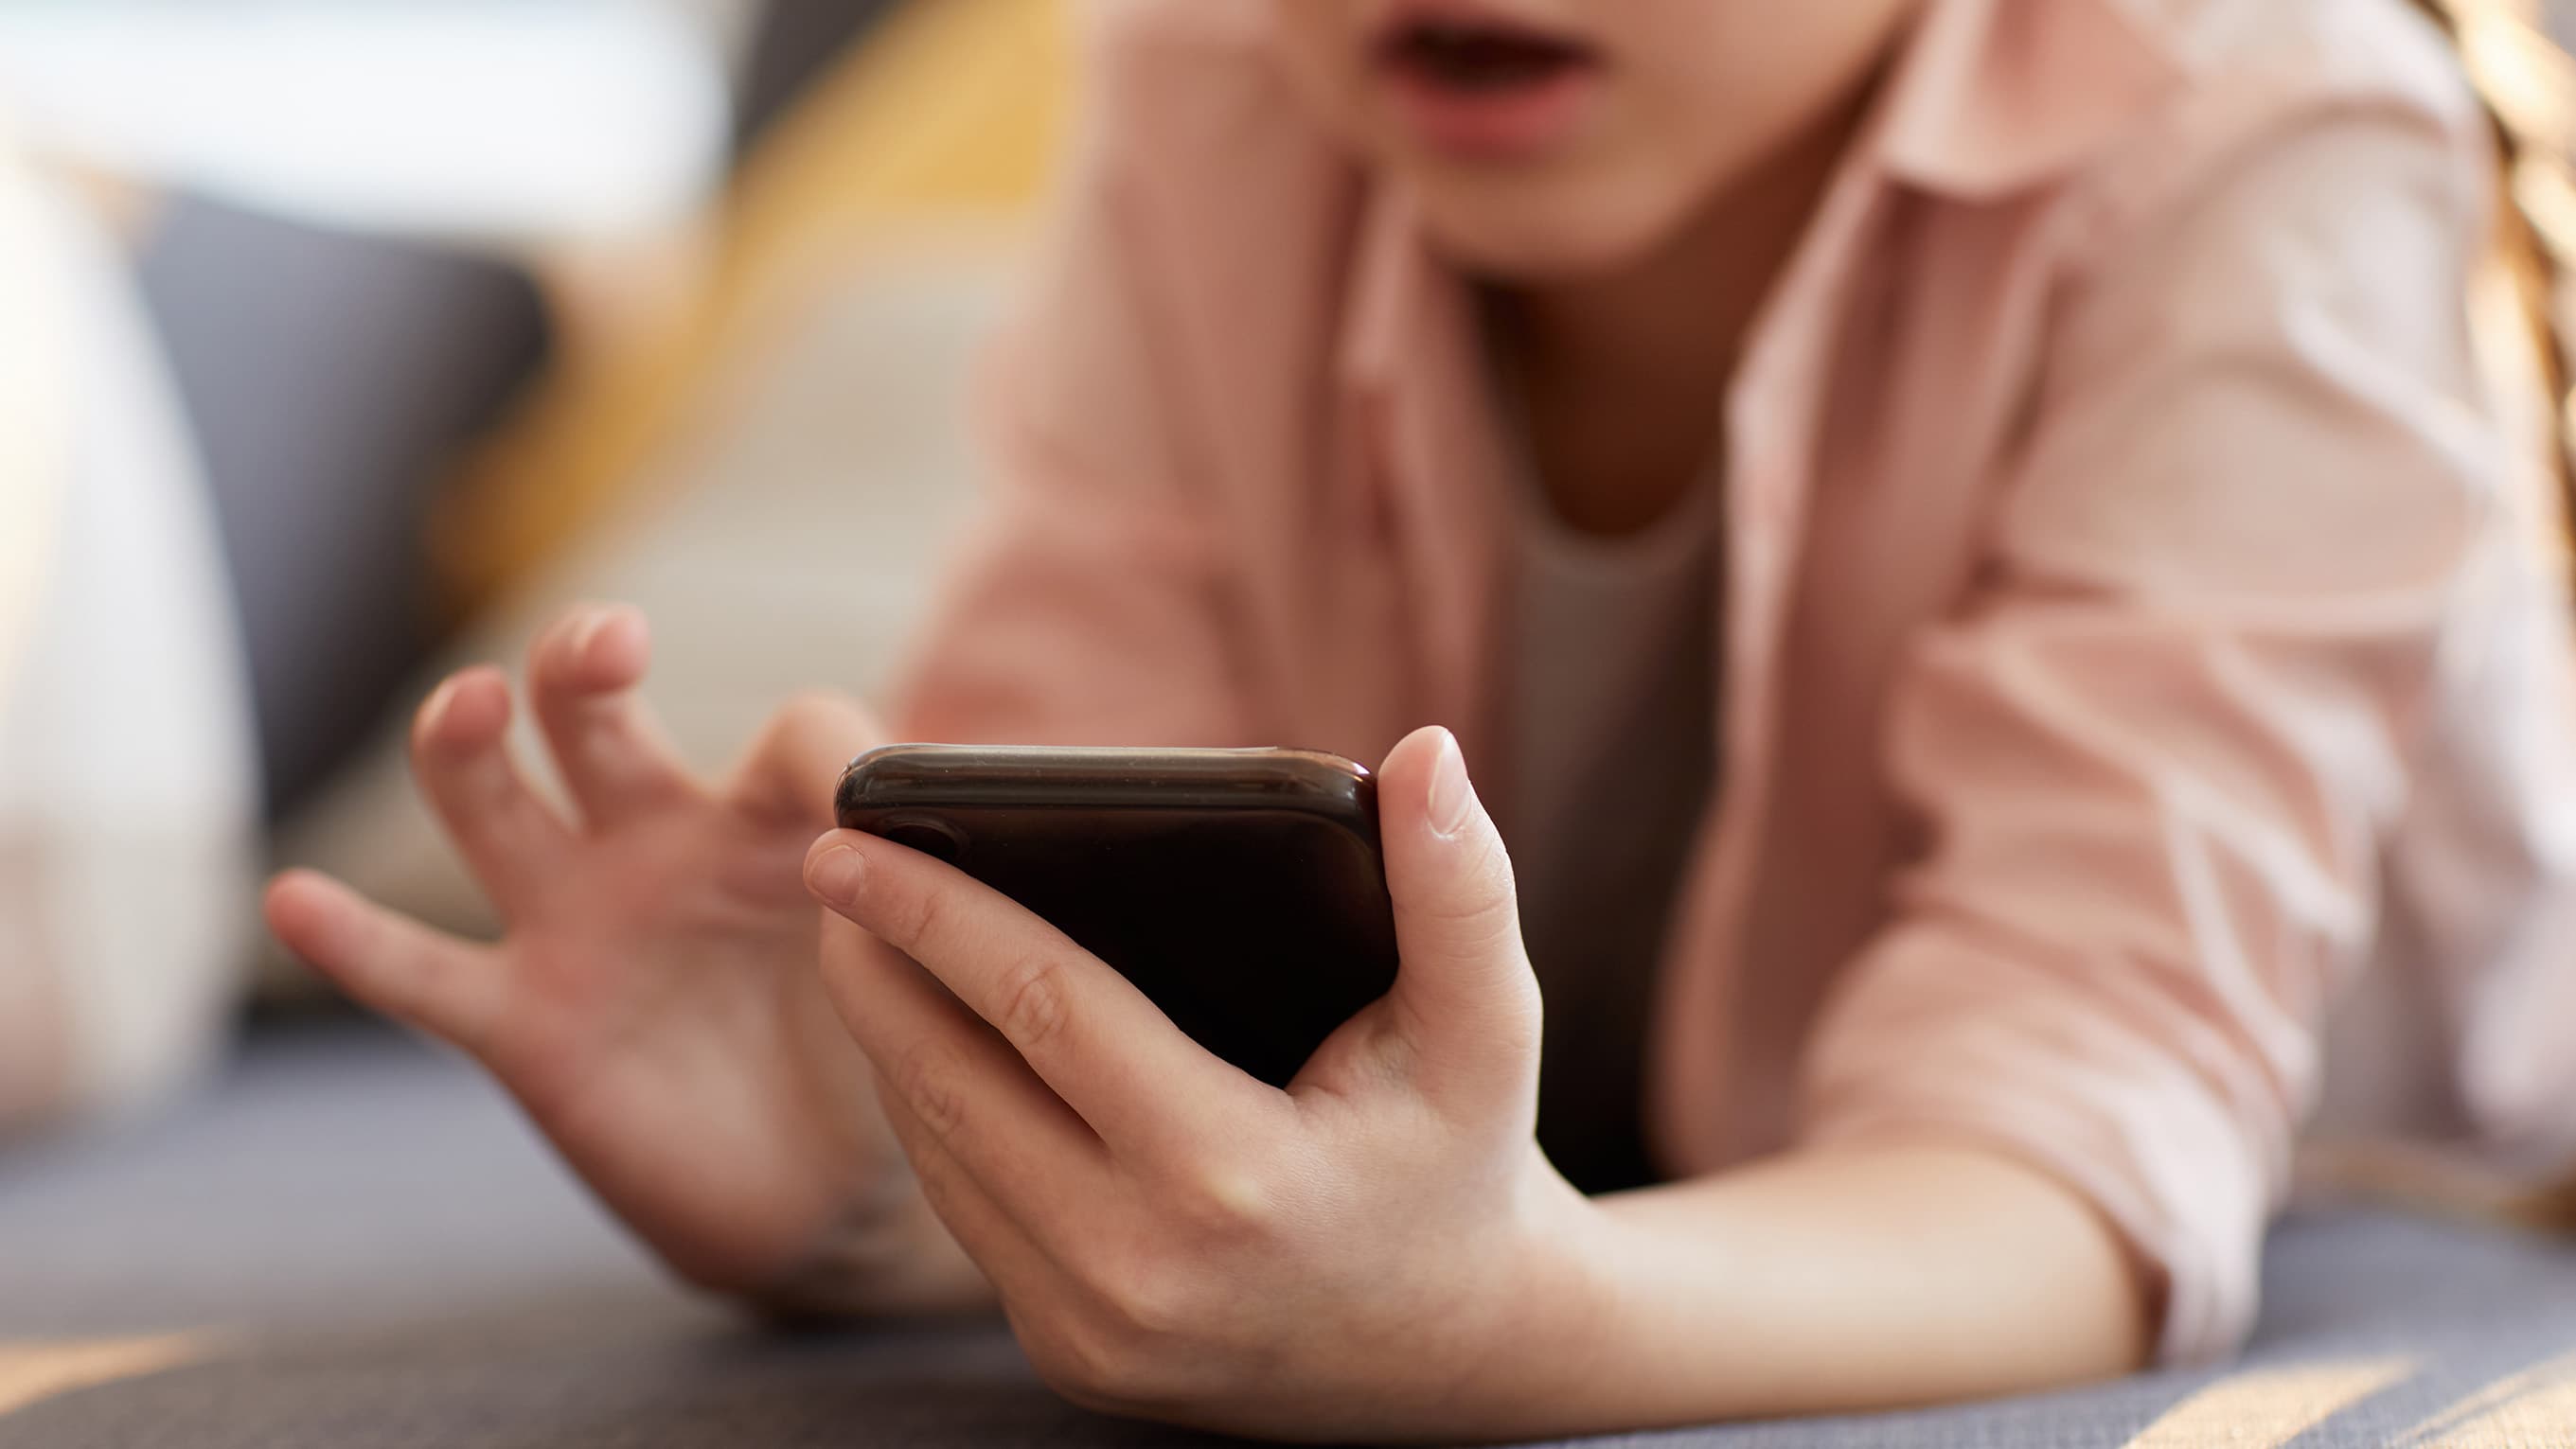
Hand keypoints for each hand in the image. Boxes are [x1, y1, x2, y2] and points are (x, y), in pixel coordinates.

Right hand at [266, 606, 978, 1310]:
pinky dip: (353, 943)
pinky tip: (295, 899)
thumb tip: (969, 830)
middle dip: (583, 661)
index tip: (860, 797)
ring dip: (470, 746)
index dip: (823, 754)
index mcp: (766, 817)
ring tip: (476, 708)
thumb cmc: (873, 1036)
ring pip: (494, 806)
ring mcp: (579, 925)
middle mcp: (657, 844)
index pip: (788, 734)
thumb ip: (935, 891)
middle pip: (593, 717)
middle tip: (612, 645)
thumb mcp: (916, 954)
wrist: (822, 1191)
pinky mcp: (524, 1022)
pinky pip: (422, 975)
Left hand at [801, 726, 1602, 1439]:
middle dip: (875, 969)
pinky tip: (928, 1044)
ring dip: (892, 1044)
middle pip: (954, 1084)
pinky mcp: (1074, 1359)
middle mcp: (1140, 1272)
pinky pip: (971, 1217)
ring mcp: (1095, 1332)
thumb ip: (1459, 886)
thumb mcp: (1487, 1025)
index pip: (1045, 1009)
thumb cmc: (1463, 1157)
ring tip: (865, 941)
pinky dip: (936, 1122)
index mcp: (1231, 1181)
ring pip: (945, 1156)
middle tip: (832, 870)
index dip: (938, 913)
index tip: (854, 840)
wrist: (1466, 1356)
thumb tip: (1427, 752)